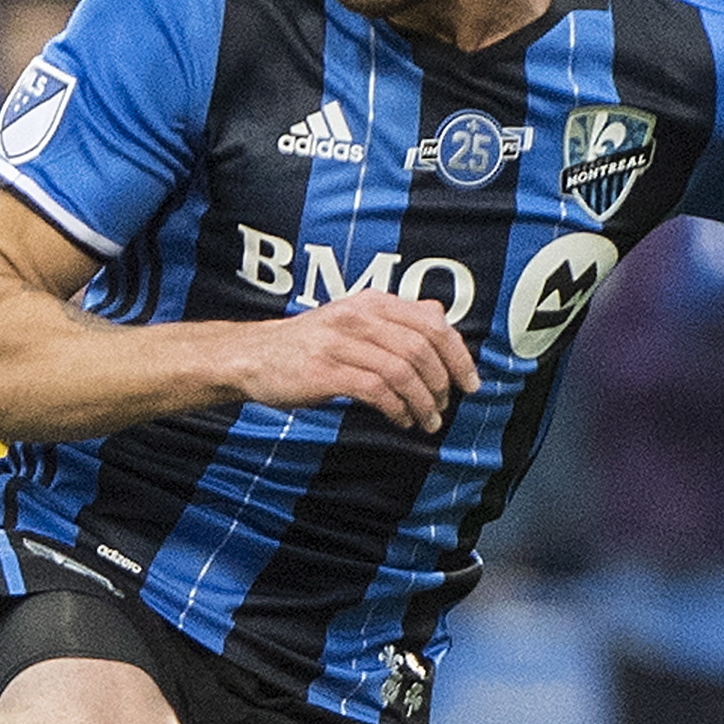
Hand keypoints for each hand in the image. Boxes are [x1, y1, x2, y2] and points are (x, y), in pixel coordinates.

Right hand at [231, 291, 479, 430]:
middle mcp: (358, 316)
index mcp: (372, 302)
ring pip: (402, 372)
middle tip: (445, 406)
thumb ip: (395, 319)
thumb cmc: (309, 344)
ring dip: (423, 402)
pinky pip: (377, 391)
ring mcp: (341, 343)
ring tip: (427, 421)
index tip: (470, 383)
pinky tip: (401, 420)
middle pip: (421, 348)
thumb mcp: (352, 319)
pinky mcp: (325, 372)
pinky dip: (397, 410)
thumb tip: (440, 319)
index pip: (432, 324)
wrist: (253, 356)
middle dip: (443, 383)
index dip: (458, 356)